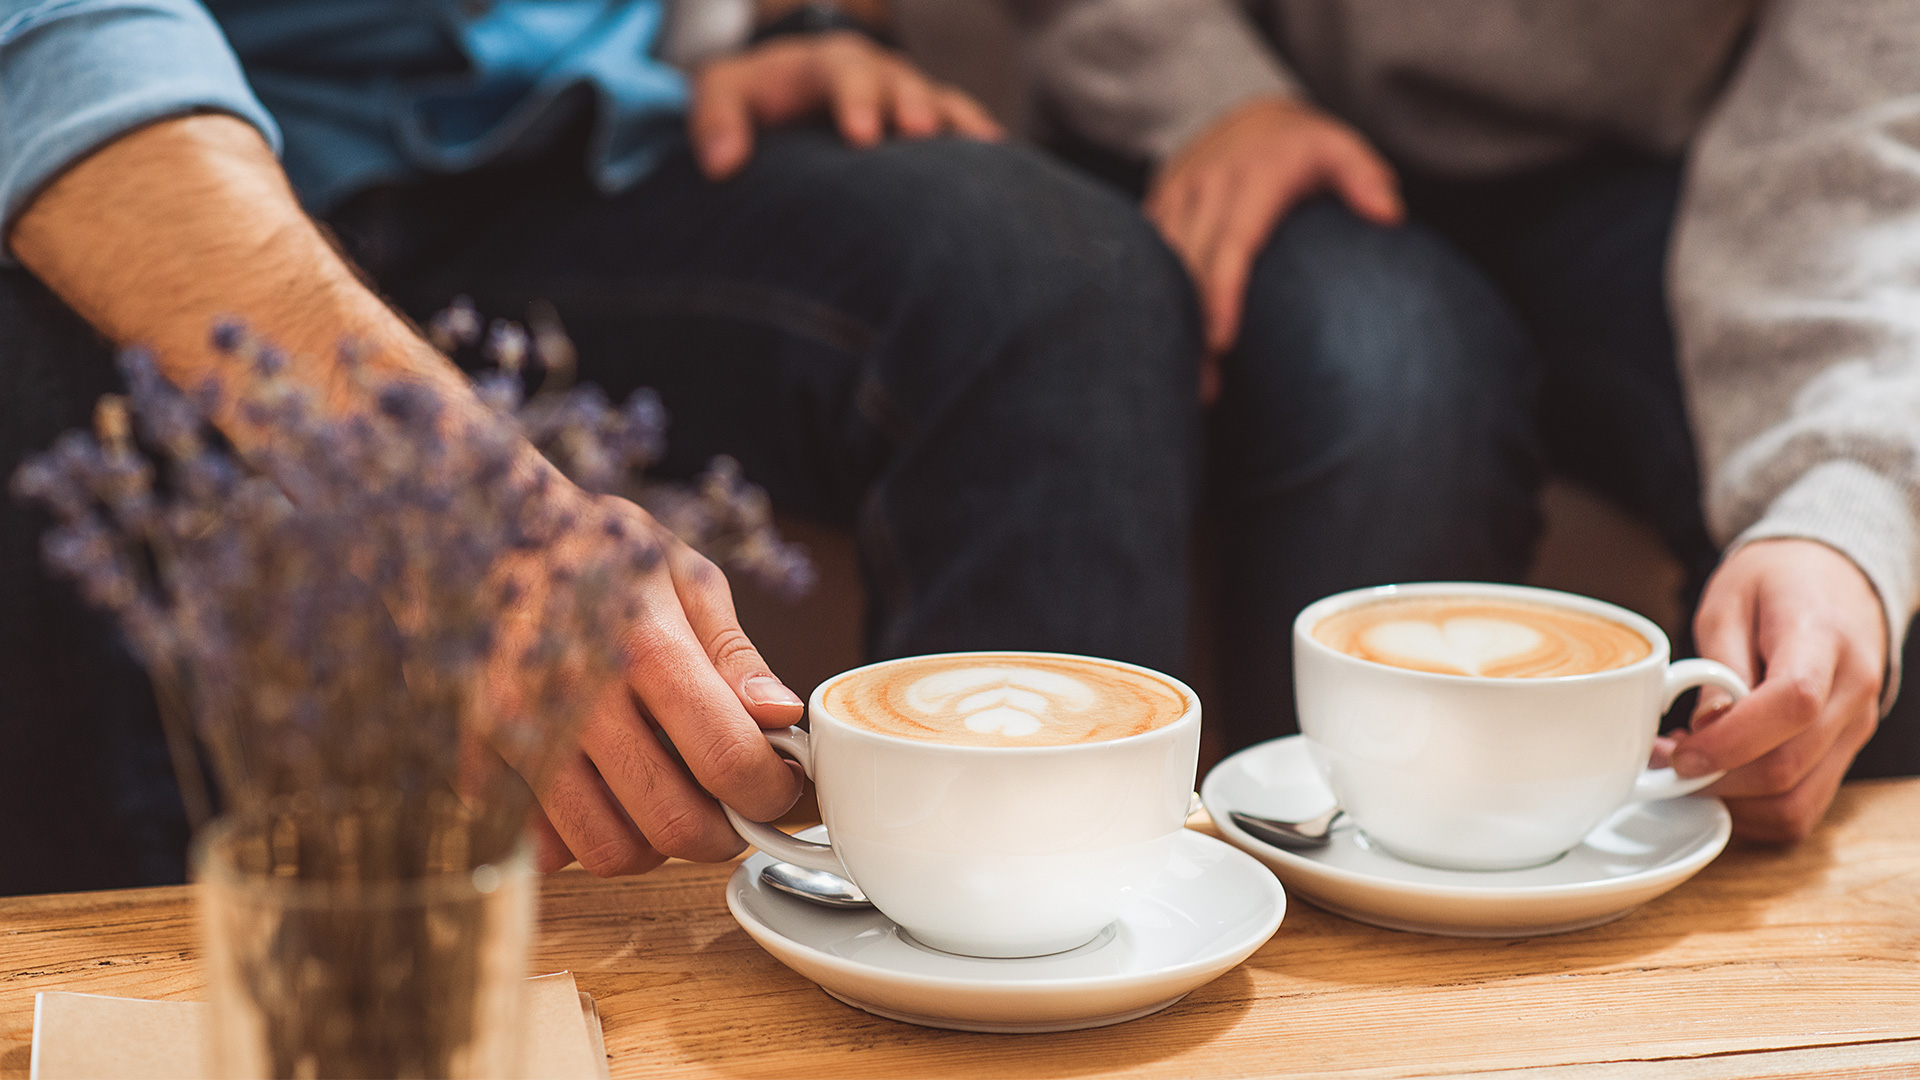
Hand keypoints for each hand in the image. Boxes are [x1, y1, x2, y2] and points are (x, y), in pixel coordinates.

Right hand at [493, 489, 806, 875]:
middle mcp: (575, 697)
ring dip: (653, 845)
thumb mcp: (680, 573)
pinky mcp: (474, 758)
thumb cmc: (593, 550)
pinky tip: (598, 791)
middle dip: (723, 832)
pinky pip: (541, 847)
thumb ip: (732, 653)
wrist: (478, 528)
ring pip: (606, 851)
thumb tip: (781, 716)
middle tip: (732, 806)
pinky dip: (580, 838)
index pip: (728, 760)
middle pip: (672, 824)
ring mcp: (516, 735)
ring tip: (665, 797)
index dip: (770, 791)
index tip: (779, 787)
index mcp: (644, 646)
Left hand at [690, 31, 1003, 179]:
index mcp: (826, 63)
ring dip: (958, 124)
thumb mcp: (722, 93)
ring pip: (942, 101)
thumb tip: (720, 164)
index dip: (855, 102)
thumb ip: (713, 120)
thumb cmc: (755, 97)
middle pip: (902, 84)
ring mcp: (909, 94)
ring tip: (980, 148)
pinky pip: (962, 123)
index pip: (843, 75)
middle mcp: (877, 73)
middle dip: (913, 107)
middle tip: (922, 134)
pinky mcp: (930, 119)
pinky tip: (1002, 166)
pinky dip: (981, 140)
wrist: (790, 88)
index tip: (862, 137)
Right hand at [1146, 96, 1401, 392]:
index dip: (1222, 295)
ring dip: (1171, 324)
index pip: (1232, 244)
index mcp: (1254, 177)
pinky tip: (1169, 344)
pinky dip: (1156, 299)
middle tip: (1207, 392)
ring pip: (1163, 266)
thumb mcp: (1341, 146)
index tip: (1222, 345)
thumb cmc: (1302, 144)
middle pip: (1191, 267)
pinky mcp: (1157, 203)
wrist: (1238, 105)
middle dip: (1194, 331)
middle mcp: (1208, 185)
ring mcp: (1177, 194)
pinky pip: (1150, 256)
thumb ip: (1365, 177)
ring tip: (1186, 383)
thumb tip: (1388, 216)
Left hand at [1664, 539, 1886, 841]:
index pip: (1792, 703)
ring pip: (1799, 802)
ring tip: (1688, 769)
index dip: (1730, 739)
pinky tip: (1721, 776)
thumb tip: (1703, 730)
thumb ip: (1717, 667)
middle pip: (1790, 766)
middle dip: (1716, 778)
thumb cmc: (1776, 583)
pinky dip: (1755, 807)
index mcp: (1823, 639)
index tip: (1679, 750)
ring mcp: (1855, 728)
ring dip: (1733, 801)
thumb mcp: (1728, 603)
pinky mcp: (1845, 751)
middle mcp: (1852, 692)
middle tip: (1664, 760)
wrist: (1836, 577)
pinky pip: (1804, 806)